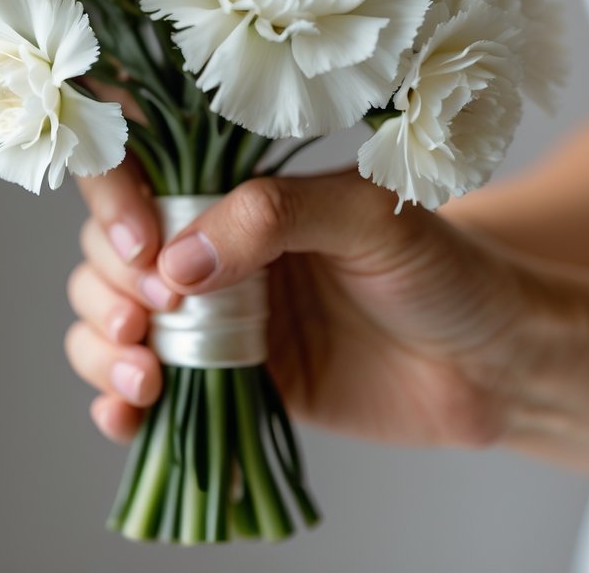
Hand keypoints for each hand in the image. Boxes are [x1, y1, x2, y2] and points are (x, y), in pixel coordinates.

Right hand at [65, 162, 539, 449]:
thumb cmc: (439, 267)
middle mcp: (211, 246)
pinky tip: (127, 416)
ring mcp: (212, 316)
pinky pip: (144, 389)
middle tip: (149, 320)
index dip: (116, 203)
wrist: (489, 362)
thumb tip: (177, 262)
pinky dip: (115, 404)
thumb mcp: (367, 217)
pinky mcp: (222, 381)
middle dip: (108, 286)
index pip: (141, 171)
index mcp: (239, 188)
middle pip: (110, 250)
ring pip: (109, 317)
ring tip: (142, 377)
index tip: (141, 250)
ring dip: (99, 347)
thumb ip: (275, 219)